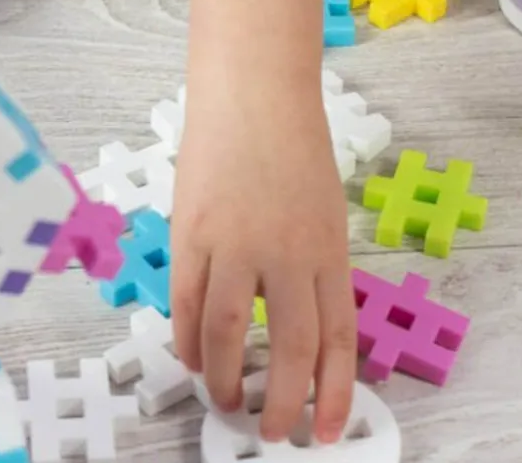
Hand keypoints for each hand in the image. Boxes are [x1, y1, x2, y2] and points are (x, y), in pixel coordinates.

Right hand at [170, 78, 355, 443]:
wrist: (253, 93)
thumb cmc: (293, 146)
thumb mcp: (325, 211)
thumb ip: (316, 268)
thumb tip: (301, 328)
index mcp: (329, 251)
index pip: (336, 339)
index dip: (334, 393)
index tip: (329, 429)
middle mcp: (286, 253)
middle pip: (286, 348)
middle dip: (281, 401)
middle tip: (273, 429)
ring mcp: (235, 243)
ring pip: (224, 332)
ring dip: (223, 378)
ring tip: (225, 400)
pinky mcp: (191, 231)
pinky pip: (185, 301)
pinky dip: (186, 339)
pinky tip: (190, 358)